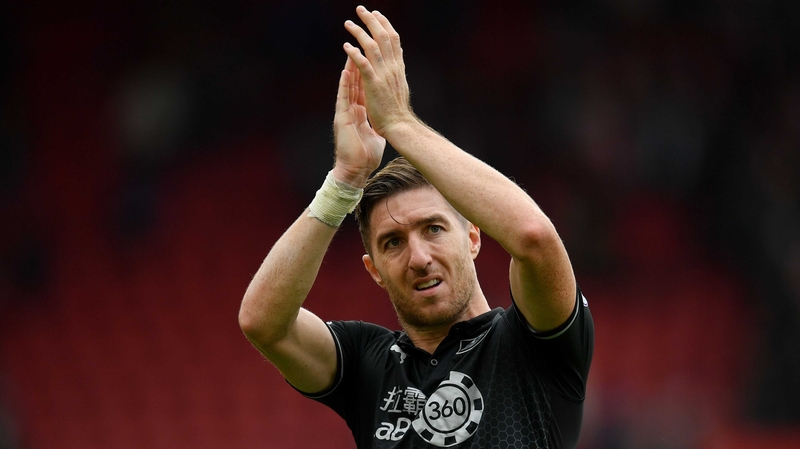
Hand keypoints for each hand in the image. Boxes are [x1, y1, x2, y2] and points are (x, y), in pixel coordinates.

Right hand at [333, 56, 385, 186]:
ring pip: (347, 87)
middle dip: (358, 65)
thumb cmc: (366, 156)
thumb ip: (378, 126)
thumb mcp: (376, 136)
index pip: (363, 88)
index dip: (367, 73)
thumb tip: (386, 122)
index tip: (372, 58)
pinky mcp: (342, 118)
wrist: (357, 170)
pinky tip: (346, 71)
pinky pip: (343, 98)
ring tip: (351, 51)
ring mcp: (346, 113)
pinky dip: (345, 84)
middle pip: (355, 83)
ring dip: (349, 69)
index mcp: (360, 113)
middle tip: (360, 47)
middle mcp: (351, 110)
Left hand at [342, 6, 414, 136]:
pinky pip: (363, 64)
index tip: (376, 14)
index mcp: (398, 67)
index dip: (384, 24)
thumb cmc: (398, 111)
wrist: (399, 126)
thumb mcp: (401, 85)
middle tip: (361, 9)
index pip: (393, 39)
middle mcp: (392, 67)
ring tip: (348, 24)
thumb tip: (398, 55)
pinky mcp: (374, 85)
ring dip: (359, 32)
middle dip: (372, 20)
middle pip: (383, 37)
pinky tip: (346, 46)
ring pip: (372, 46)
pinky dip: (354, 54)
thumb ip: (397, 69)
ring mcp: (384, 75)